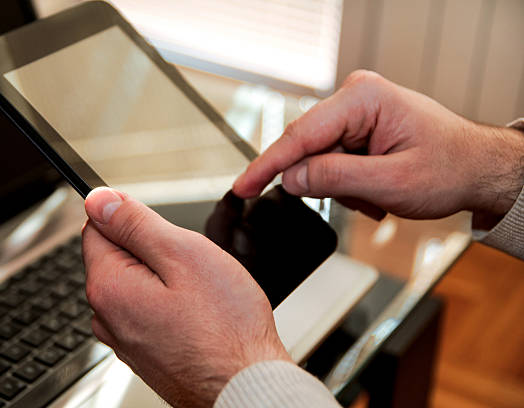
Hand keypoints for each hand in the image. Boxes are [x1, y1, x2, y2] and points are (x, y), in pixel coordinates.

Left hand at [82, 187, 290, 406]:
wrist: (245, 386)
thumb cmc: (225, 328)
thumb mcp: (184, 254)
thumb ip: (135, 224)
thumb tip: (99, 201)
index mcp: (109, 287)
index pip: (96, 227)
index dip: (132, 219)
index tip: (163, 233)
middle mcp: (107, 317)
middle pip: (118, 256)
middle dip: (153, 251)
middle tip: (191, 268)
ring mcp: (125, 338)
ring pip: (138, 284)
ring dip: (165, 278)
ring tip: (198, 295)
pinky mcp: (144, 351)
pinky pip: (150, 311)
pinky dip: (171, 304)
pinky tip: (198, 315)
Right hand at [233, 70, 523, 222]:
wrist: (476, 168)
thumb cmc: (450, 168)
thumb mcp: (391, 182)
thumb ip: (335, 179)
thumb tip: (291, 179)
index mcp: (363, 98)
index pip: (301, 135)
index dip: (268, 165)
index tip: (242, 187)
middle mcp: (355, 98)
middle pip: (308, 148)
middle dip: (325, 182)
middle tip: (361, 198)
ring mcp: (355, 112)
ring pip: (318, 160)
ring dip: (341, 186)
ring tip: (376, 195)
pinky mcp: (356, 127)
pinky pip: (331, 160)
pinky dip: (348, 183)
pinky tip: (374, 188)